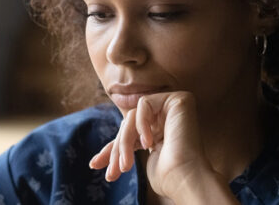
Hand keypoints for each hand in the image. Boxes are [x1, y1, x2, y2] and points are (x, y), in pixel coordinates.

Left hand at [89, 91, 212, 198]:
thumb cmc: (166, 176)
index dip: (111, 149)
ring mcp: (173, 107)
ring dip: (125, 141)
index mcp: (159, 132)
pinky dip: (141, 123)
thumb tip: (94, 161)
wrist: (184, 179)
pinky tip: (148, 143)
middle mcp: (166, 118)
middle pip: (128, 124)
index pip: (128, 134)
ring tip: (126, 164)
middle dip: (118, 148)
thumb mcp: (134, 160)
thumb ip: (120, 150)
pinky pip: (145, 103)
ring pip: (132, 115)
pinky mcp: (178, 100)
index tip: (94, 165)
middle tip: (114, 171)